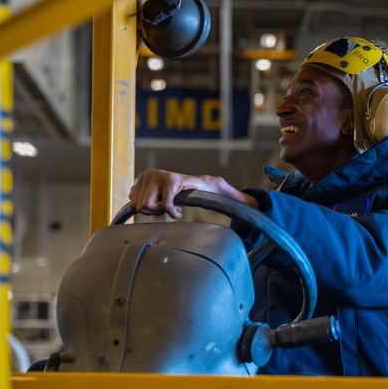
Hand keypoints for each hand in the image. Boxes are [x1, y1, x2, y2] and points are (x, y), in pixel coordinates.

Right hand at [128, 170, 257, 218]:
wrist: (191, 181)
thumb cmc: (208, 187)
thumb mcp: (222, 190)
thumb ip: (237, 197)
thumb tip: (255, 204)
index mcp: (175, 179)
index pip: (163, 203)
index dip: (169, 212)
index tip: (178, 214)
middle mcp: (158, 175)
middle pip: (146, 207)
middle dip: (158, 211)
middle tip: (170, 208)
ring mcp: (146, 177)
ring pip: (138, 205)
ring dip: (151, 208)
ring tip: (164, 204)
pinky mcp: (137, 182)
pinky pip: (131, 202)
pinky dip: (143, 204)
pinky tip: (156, 201)